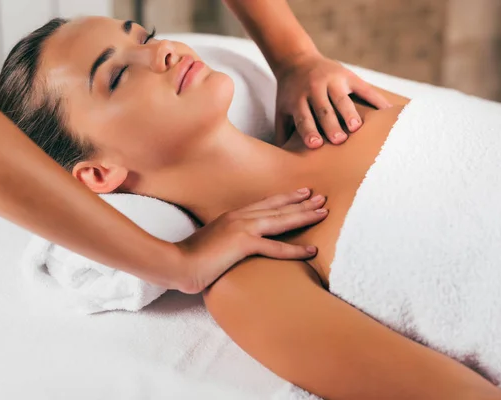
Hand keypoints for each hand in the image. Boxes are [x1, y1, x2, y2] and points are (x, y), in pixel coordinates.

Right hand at [176, 188, 327, 293]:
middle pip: (277, 207)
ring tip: (324, 212)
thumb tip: (234, 249)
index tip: (303, 193)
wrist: (176, 264)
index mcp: (233, 217)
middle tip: (323, 197)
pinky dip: (295, 249)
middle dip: (302, 202)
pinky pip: (275, 247)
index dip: (286, 198)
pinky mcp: (243, 243)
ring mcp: (242, 228)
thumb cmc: (191, 259)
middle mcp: (240, 217)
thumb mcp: (212, 244)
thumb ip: (226, 242)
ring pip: (281, 220)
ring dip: (304, 215)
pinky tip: (312, 250)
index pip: (265, 204)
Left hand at [274, 53, 391, 147]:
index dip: (309, 131)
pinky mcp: (348, 75)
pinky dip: (376, 100)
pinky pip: (364, 89)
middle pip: (324, 109)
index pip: (303, 117)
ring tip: (357, 127)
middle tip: (339, 140)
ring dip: (349, 113)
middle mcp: (314, 88)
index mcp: (298, 99)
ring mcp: (332, 80)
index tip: (316, 144)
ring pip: (341, 98)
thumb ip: (282, 134)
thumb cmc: (290, 95)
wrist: (296, 60)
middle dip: (331, 125)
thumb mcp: (282, 110)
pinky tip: (386, 111)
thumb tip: (283, 163)